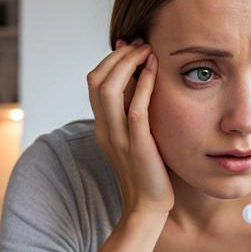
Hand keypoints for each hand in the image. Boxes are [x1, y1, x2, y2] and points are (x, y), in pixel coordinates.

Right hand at [86, 39, 172, 217]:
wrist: (147, 208)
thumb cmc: (148, 172)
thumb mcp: (135, 138)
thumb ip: (133, 114)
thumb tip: (140, 83)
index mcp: (102, 126)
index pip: (95, 82)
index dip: (111, 60)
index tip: (131, 47)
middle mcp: (105, 129)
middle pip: (97, 80)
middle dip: (118, 56)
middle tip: (141, 43)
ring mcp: (119, 138)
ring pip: (109, 90)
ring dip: (128, 63)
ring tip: (147, 50)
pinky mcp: (137, 147)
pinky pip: (135, 110)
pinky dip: (143, 85)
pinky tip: (155, 69)